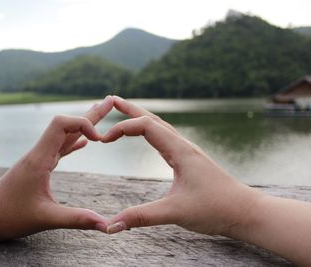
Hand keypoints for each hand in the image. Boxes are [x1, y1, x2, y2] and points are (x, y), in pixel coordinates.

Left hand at [0, 96, 113, 244]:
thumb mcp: (44, 219)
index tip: (99, 139)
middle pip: (66, 125)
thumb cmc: (7, 216)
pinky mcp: (38, 167)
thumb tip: (105, 225)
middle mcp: (39, 153)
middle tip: (109, 101)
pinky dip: (73, 142)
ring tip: (99, 115)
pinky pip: (59, 148)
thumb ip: (76, 219)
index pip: (61, 124)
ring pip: (64, 135)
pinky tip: (84, 142)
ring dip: (83, 126)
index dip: (83, 124)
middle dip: (89, 115)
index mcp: (39, 158)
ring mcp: (38, 159)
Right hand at [103, 96, 262, 235]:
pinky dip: (151, 131)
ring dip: (141, 118)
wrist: (246, 212)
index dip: (122, 128)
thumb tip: (111, 225)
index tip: (104, 140)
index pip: (146, 126)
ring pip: (160, 127)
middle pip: (153, 119)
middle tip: (111, 100)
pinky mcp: (189, 161)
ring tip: (125, 112)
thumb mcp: (175, 213)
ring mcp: (187, 152)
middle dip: (131, 109)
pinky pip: (166, 138)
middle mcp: (183, 146)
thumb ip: (141, 217)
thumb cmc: (216, 209)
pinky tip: (149, 136)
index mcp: (180, 150)